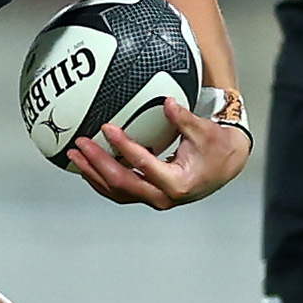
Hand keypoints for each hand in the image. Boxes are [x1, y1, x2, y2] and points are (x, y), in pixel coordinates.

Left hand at [63, 96, 249, 207]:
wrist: (228, 165)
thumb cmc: (218, 148)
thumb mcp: (204, 131)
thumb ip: (184, 118)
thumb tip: (168, 103)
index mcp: (178, 183)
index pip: (142, 164)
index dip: (122, 146)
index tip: (107, 127)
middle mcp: (164, 197)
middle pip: (122, 183)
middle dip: (97, 164)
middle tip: (79, 145)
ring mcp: (155, 199)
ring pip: (117, 191)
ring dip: (93, 174)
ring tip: (75, 156)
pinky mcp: (150, 196)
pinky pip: (121, 191)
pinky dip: (102, 179)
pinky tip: (88, 166)